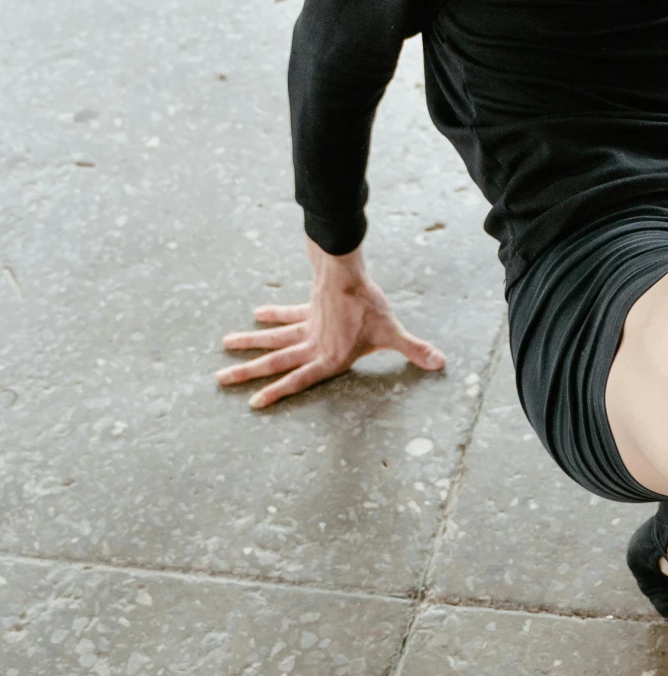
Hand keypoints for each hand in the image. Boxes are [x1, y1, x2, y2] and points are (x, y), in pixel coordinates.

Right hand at [217, 239, 445, 410]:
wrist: (348, 273)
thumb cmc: (370, 307)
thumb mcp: (393, 333)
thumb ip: (414, 350)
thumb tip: (441, 363)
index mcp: (329, 358)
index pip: (299, 380)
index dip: (277, 392)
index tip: (252, 402)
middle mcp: (312, 345)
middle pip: (276, 361)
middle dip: (248, 372)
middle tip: (219, 378)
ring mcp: (306, 326)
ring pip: (273, 338)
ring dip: (249, 343)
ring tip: (225, 346)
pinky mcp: (307, 309)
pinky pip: (287, 315)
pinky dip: (273, 314)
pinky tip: (256, 313)